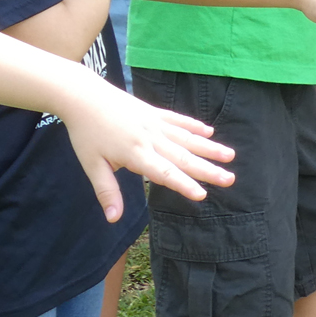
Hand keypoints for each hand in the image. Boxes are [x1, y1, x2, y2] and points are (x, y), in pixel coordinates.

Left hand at [56, 75, 235, 218]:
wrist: (85, 97)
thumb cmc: (86, 134)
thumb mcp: (92, 166)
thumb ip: (107, 191)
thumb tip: (113, 219)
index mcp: (136, 154)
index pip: (165, 173)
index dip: (184, 184)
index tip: (202, 194)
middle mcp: (151, 138)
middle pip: (184, 157)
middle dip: (208, 169)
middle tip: (230, 179)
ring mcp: (155, 123)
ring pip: (187, 138)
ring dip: (210, 147)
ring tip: (230, 155)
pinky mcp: (154, 112)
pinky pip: (178, 120)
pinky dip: (194, 126)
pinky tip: (209, 132)